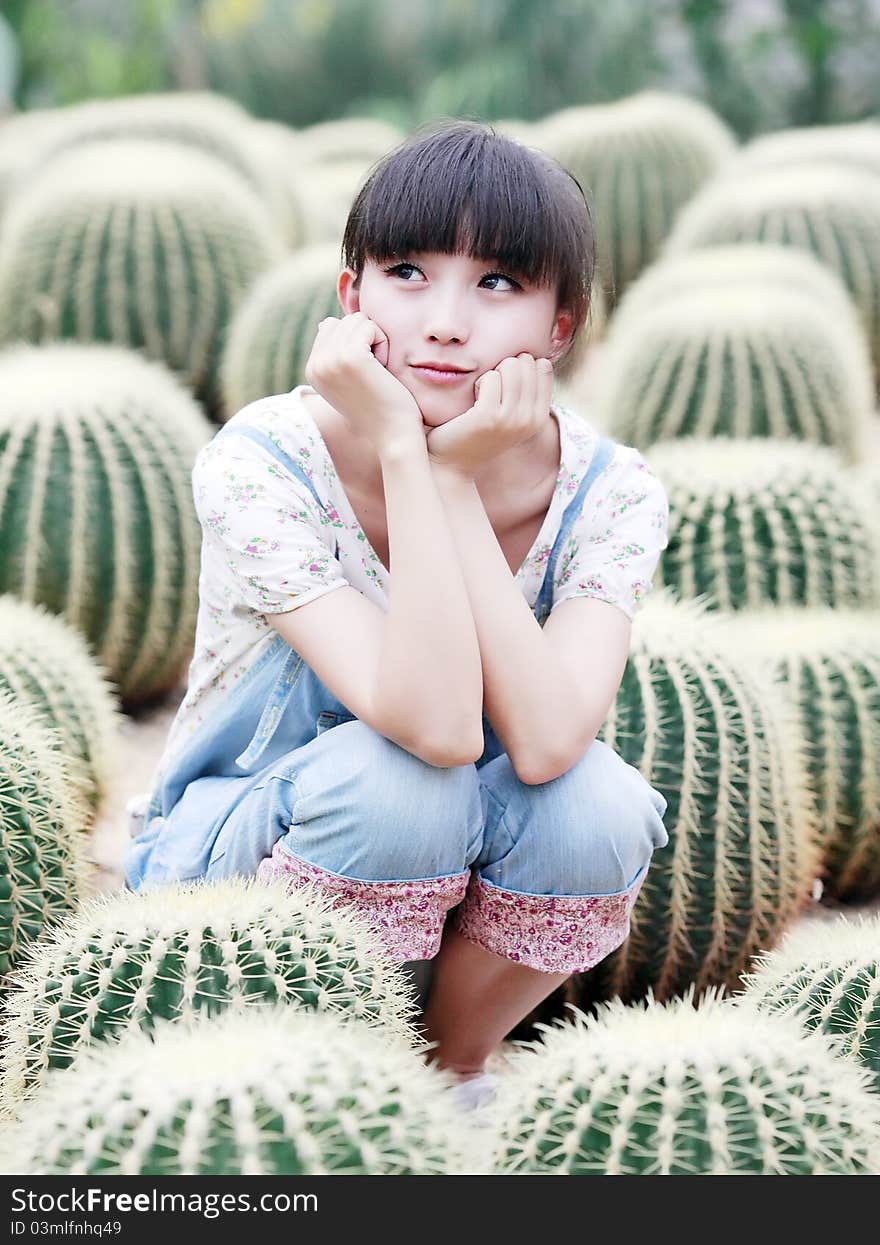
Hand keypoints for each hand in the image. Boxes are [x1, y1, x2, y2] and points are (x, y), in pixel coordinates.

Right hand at [304, 312, 423, 456]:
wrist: (393, 436)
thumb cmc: (379, 408)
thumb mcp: (348, 380)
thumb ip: (333, 353)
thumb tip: (324, 323)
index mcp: (312, 370)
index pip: (330, 327)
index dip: (356, 344)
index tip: (362, 375)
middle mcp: (315, 364)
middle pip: (344, 321)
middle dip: (365, 340)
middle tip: (373, 373)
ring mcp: (330, 360)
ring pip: (358, 320)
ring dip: (376, 342)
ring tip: (377, 372)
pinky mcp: (351, 356)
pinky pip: (371, 326)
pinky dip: (384, 344)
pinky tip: (383, 369)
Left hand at [425, 354, 554, 481]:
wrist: (452, 464)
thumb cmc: (478, 433)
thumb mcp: (512, 415)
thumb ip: (527, 391)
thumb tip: (539, 359)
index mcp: (540, 418)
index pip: (543, 367)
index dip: (520, 367)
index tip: (506, 387)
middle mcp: (530, 420)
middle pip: (525, 362)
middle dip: (505, 368)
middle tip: (491, 392)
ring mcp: (511, 419)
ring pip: (510, 366)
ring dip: (492, 374)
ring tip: (482, 397)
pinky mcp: (489, 416)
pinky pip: (490, 377)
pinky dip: (478, 383)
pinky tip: (473, 402)